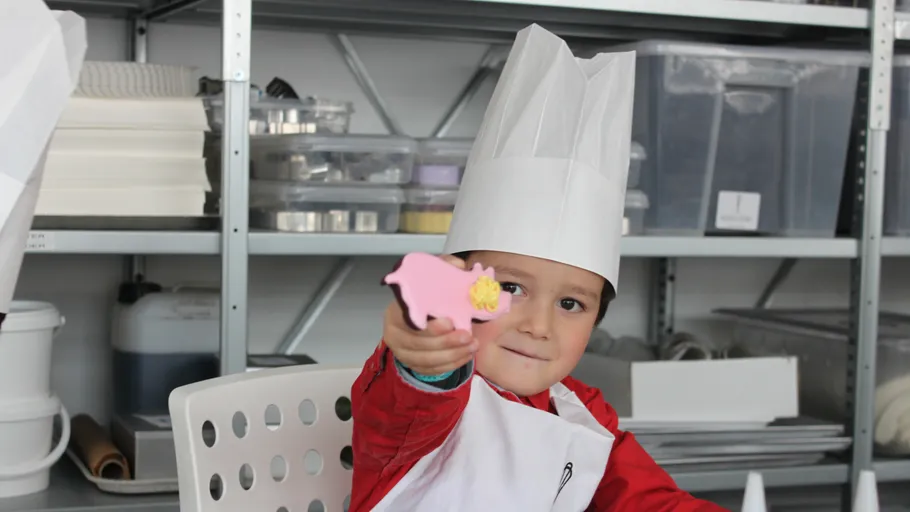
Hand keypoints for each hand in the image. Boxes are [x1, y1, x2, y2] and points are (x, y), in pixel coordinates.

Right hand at [383, 255, 477, 375]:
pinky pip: (433, 370)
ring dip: (452, 354)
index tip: (450, 322)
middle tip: (468, 335)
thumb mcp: (432, 279)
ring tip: (472, 345)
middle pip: (418, 345)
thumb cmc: (426, 298)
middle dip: (446, 342)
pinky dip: (451, 364)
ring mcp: (403, 354)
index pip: (408, 323)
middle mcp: (394, 336)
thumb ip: (443, 268)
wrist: (420, 317)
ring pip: (427, 360)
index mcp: (394, 313)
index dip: (429, 326)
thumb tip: (458, 266)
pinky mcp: (415, 366)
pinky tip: (466, 355)